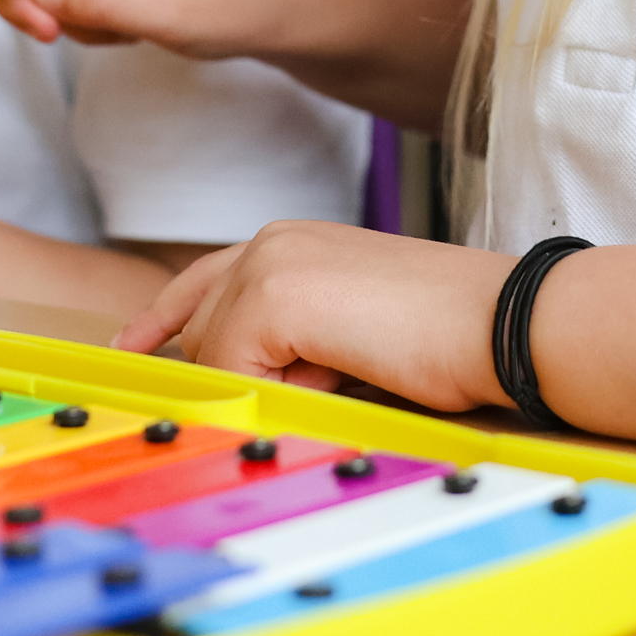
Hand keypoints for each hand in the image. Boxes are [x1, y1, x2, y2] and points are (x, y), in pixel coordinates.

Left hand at [112, 220, 513, 410]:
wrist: (503, 321)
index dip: (162, 323)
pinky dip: (283, 392)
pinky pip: (238, 374)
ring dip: (274, 386)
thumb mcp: (346, 333)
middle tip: (328, 378)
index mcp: (289, 243)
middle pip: (201, 334)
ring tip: (352, 365)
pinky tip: (343, 369)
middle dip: (242, 376)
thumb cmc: (444, 335)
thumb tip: (232, 386)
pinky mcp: (275, 297)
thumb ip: (287, 343)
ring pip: (219, 359)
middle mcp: (270, 243)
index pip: (199, 287)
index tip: (132, 349)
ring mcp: (269, 264)